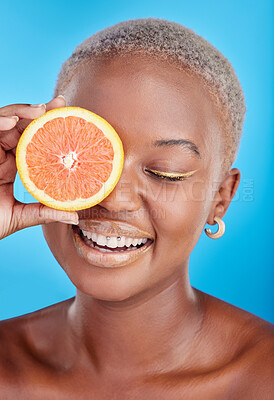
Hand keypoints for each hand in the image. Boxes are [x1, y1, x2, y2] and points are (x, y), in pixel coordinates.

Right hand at [0, 96, 78, 239]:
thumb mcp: (19, 217)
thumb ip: (44, 213)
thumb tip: (75, 216)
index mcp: (11, 166)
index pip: (32, 139)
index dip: (48, 127)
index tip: (69, 118)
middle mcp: (0, 155)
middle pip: (20, 125)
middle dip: (39, 111)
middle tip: (61, 103)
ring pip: (2, 121)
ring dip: (21, 111)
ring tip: (41, 110)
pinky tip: (11, 122)